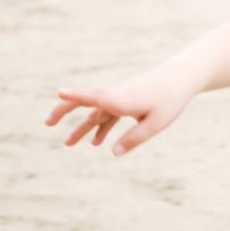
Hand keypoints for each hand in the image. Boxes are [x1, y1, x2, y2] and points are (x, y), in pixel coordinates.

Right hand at [44, 68, 195, 155]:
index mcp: (124, 99)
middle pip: (87, 101)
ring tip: (67, 144)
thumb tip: (113, 152)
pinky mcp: (126, 100)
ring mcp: (121, 97)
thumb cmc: (170, 99)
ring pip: (97, 112)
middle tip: (47, 122)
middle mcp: (118, 96)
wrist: (182, 77)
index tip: (59, 92)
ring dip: (83, 127)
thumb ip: (135, 138)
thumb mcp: (157, 123)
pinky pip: (109, 114)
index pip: (97, 96)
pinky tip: (97, 142)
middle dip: (65, 110)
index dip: (77, 95)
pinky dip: (102, 127)